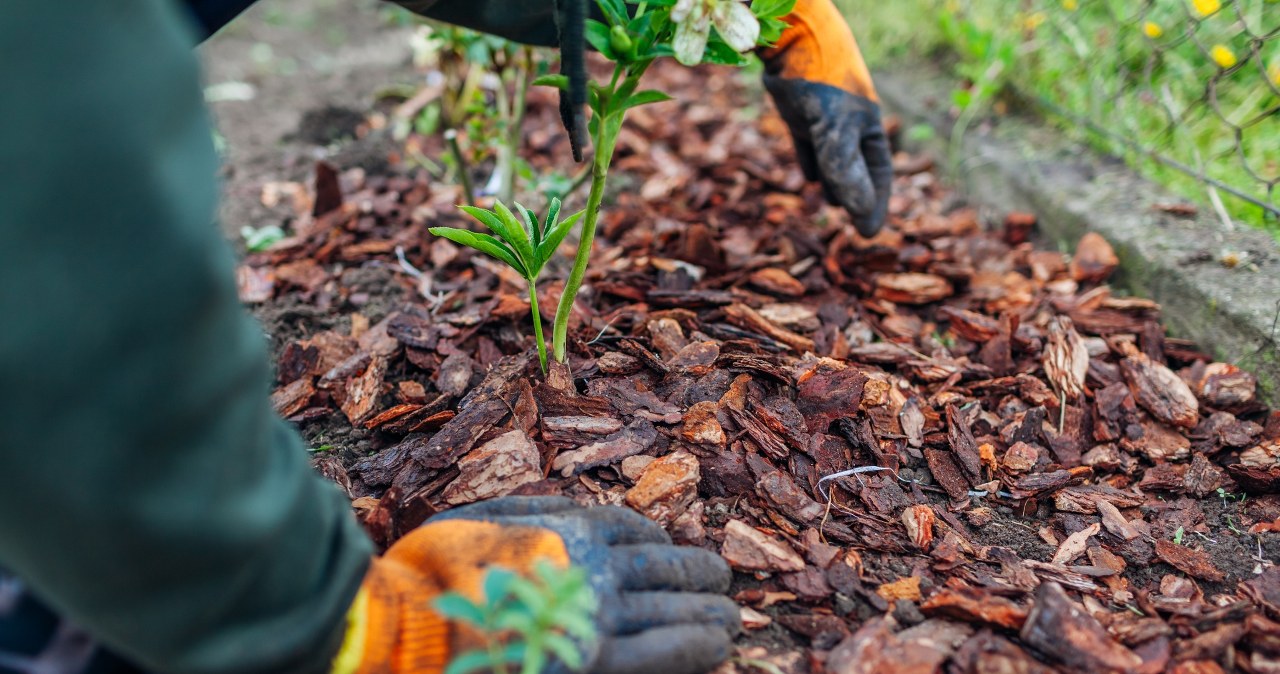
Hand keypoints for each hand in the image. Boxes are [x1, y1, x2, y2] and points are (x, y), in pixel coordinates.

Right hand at [332, 496, 738, 673]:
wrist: (417, 630)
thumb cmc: (432, 575)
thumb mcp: (474, 519)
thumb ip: (524, 511)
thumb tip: (560, 509)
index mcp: (568, 529)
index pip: (636, 530)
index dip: (660, 542)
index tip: (671, 552)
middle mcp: (596, 566)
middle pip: (667, 566)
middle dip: (699, 573)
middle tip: (720, 580)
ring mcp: (601, 615)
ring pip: (677, 606)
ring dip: (710, 610)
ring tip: (729, 617)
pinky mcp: (599, 661)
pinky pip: (668, 651)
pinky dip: (698, 646)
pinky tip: (718, 646)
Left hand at [760, 0, 891, 236]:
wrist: (793, 42)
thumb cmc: (822, 83)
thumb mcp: (835, 130)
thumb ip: (845, 170)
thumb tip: (859, 212)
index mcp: (870, 129)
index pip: (879, 177)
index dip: (874, 206)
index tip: (867, 233)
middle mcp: (851, 128)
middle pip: (857, 172)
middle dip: (855, 197)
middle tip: (851, 227)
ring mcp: (826, 122)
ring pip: (833, 161)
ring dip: (833, 183)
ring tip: (830, 203)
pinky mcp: (802, 116)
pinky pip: (811, 146)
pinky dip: (812, 163)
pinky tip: (810, 179)